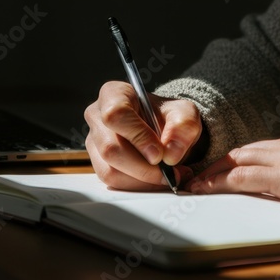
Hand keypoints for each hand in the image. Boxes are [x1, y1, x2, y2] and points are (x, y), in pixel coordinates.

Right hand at [84, 81, 200, 190]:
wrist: (163, 130)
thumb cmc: (168, 116)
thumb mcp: (185, 113)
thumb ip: (183, 127)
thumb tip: (170, 155)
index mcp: (114, 93)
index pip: (116, 114)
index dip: (138, 136)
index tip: (159, 154)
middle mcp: (97, 116)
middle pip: (110, 148)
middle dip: (142, 167)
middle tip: (169, 172)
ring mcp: (94, 141)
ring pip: (109, 170)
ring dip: (141, 180)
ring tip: (165, 177)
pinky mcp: (97, 162)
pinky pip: (112, 182)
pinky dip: (136, 186)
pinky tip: (154, 180)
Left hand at [188, 130, 279, 210]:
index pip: (266, 147)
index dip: (245, 156)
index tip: (230, 165)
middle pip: (246, 150)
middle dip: (222, 161)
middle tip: (201, 172)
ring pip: (237, 160)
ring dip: (213, 172)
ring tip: (194, 182)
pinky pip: (240, 178)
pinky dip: (217, 183)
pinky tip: (202, 189)